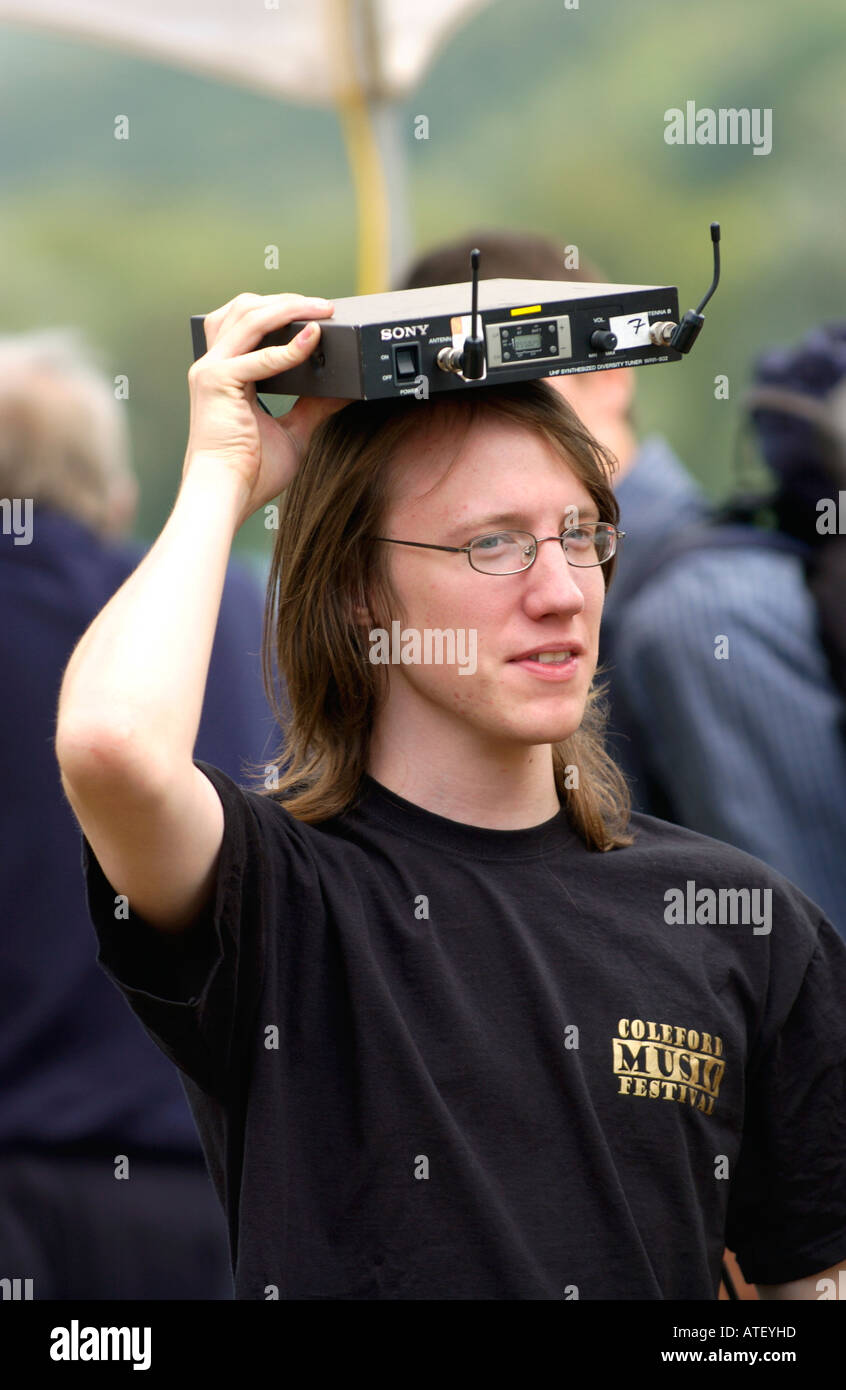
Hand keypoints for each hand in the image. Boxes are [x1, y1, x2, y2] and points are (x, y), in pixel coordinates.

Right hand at [184, 292, 352, 523]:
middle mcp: (212, 366)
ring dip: (288, 309)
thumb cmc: (250, 473)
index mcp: (225, 374)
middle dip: (286, 301)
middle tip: (324, 305)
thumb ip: (312, 408)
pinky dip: (288, 348)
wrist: (226, 496)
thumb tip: (343, 392)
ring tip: (321, 310)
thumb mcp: (292, 433)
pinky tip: (312, 340)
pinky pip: (258, 356)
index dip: (279, 311)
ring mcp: (211, 371)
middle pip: (243, 308)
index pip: (246, 324)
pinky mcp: (216, 382)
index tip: (314, 313)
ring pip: (248, 317)